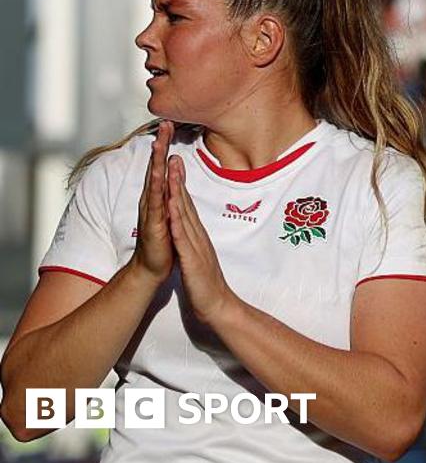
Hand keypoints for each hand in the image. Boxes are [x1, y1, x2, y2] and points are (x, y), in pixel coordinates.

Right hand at [133, 121, 174, 282]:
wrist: (152, 267)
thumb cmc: (162, 238)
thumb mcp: (168, 211)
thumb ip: (169, 192)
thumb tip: (173, 173)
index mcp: (158, 196)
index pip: (162, 166)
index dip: (165, 145)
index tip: (170, 123)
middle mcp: (152, 200)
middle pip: (156, 167)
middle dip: (160, 145)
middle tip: (165, 124)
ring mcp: (152, 212)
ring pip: (155, 183)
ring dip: (157, 164)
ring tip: (159, 146)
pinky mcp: (154, 227)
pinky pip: (158, 207)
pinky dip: (161, 193)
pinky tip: (163, 182)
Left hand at [166, 155, 237, 325]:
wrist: (217, 306)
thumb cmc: (206, 284)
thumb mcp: (198, 258)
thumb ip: (193, 242)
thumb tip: (187, 231)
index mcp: (197, 236)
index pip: (187, 206)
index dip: (180, 185)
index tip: (175, 165)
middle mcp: (198, 236)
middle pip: (187, 205)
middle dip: (179, 181)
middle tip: (174, 157)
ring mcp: (196, 247)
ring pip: (185, 216)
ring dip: (178, 195)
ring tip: (171, 175)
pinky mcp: (193, 260)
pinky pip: (183, 239)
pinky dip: (177, 223)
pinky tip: (171, 210)